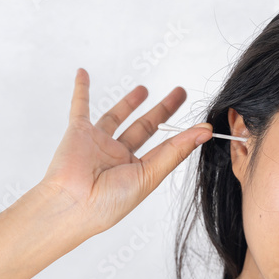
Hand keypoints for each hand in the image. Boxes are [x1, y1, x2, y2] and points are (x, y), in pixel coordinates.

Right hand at [38, 67, 211, 235]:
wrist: (73, 204)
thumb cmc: (108, 202)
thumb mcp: (149, 176)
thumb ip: (175, 151)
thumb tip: (204, 132)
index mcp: (136, 170)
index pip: (164, 147)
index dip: (183, 135)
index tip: (202, 125)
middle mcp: (118, 156)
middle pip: (145, 128)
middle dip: (162, 111)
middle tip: (178, 95)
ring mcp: (98, 143)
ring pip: (117, 116)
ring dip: (129, 102)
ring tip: (144, 89)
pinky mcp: (78, 132)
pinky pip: (80, 106)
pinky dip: (81, 90)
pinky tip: (83, 74)